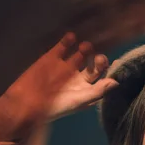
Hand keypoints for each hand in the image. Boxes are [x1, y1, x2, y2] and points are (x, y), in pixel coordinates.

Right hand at [0, 32, 117, 143]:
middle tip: (98, 58)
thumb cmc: (54, 107)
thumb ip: (98, 91)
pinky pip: (64, 45)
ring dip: (86, 48)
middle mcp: (78, 77)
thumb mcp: (78, 101)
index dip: (112, 70)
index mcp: (87, 89)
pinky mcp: (52, 58)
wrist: (25, 102)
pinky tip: (71, 38)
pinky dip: (69, 40)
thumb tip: (116, 82)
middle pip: (95, 64)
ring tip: (86, 48)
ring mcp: (65, 66)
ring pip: (82, 53)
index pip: (104, 77)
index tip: (118, 62)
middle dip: (100, 60)